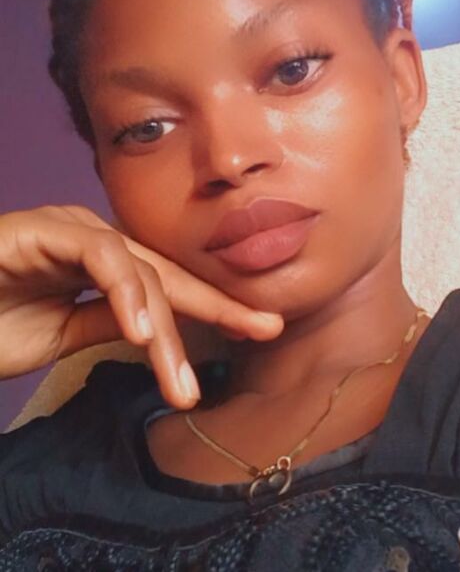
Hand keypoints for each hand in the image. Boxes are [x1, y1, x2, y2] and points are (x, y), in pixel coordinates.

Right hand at [0, 205, 282, 407]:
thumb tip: (160, 327)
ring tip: (180, 378)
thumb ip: (110, 322)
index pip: (170, 286)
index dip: (217, 305)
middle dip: (217, 304)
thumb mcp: (63, 334)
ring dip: (163, 324)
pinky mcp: (46, 229)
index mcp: (103, 264)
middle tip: (264, 330)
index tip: (262, 328)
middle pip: (168, 275)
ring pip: (140, 270)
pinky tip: (141, 329)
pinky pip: (99, 256)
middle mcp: (95, 241)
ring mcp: (72, 230)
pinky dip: (124, 290)